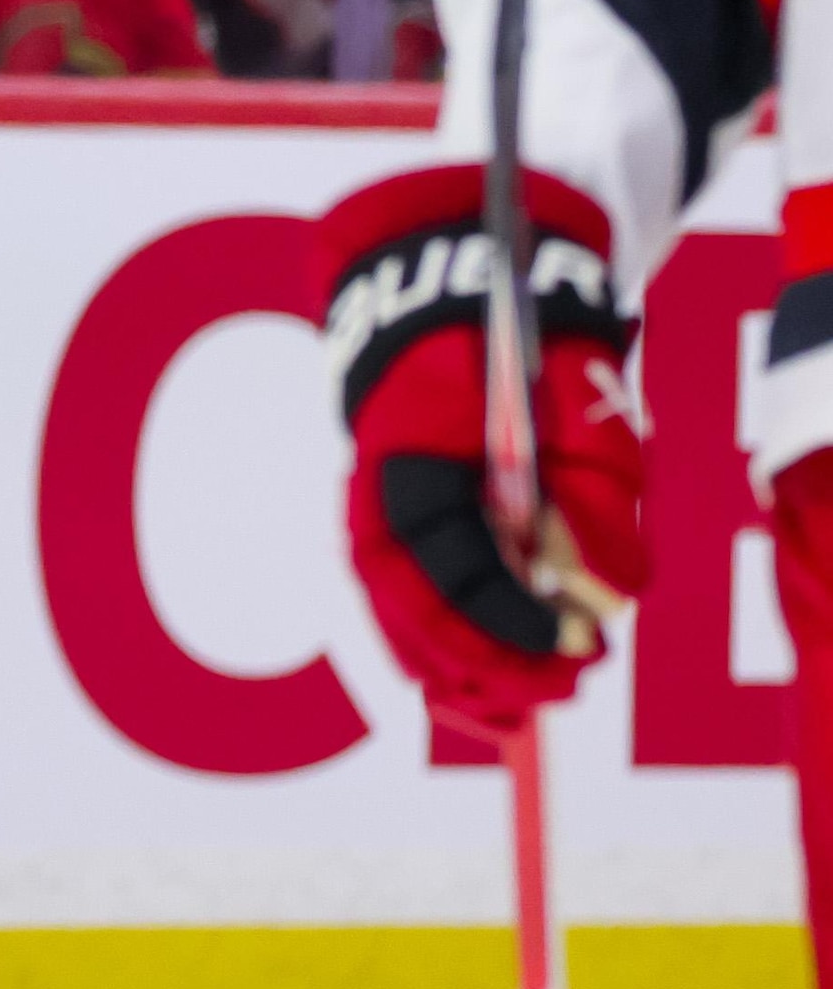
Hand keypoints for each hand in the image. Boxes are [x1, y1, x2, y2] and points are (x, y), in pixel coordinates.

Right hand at [322, 166, 645, 730]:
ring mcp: (379, 500)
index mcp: (410, 455)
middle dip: (482, 662)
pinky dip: (438, 646)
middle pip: (409, 603)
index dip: (504, 618)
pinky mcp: (395, 511)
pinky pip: (402, 595)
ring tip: (519, 713)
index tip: (572, 650)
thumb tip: (609, 595)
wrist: (453, 274)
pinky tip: (478, 684)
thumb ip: (597, 492)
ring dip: (456, 668)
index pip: (446, 560)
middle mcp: (379, 488)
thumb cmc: (521, 332)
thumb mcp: (581, 400)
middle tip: (557, 697)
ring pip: (398, 609)